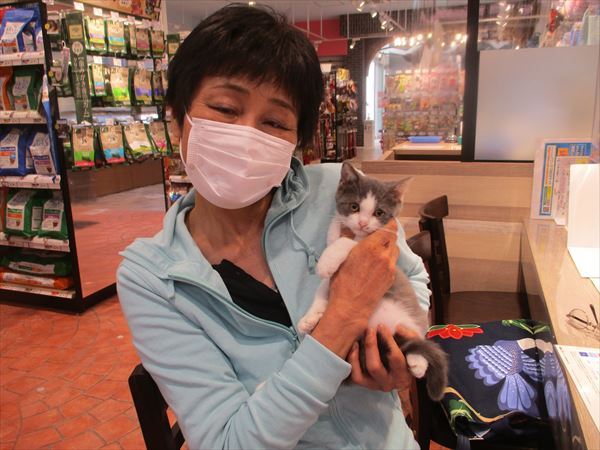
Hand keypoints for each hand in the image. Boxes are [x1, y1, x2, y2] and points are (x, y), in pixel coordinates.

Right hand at [311, 220, 398, 356]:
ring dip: (388, 246)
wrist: (351, 307)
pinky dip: (388, 258)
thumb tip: (348, 228)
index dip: (386, 223)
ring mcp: (389, 267)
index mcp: (370, 247)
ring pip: (394, 250)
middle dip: (386, 234)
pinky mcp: (391, 278)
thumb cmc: (341, 283)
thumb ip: (347, 240)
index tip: (381, 222)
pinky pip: (393, 262)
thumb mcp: (341, 258)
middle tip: (377, 235)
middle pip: (393, 237)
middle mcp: (383, 255)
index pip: (388, 228)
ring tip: (377, 249)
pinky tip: (377, 263)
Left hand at [347, 324, 418, 391]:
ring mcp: (375, 386)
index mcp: (403, 375)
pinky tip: (354, 347)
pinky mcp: (365, 384)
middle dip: (370, 346)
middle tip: (369, 330)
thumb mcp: (414, 344)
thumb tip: (397, 328)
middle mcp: (389, 383)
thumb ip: (409, 335)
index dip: (387, 340)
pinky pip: (354, 376)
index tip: (381, 326)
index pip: (395, 358)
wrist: (403, 368)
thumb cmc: (409, 353)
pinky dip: (352, 362)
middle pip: (374, 367)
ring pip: (360, 375)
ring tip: (358, 340)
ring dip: (356, 356)